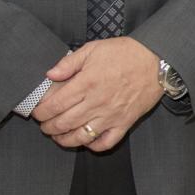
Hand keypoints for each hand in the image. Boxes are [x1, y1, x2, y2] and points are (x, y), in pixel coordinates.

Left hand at [33, 37, 162, 151]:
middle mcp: (96, 102)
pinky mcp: (124, 123)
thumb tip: (50, 74)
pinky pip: (105, 143)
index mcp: (86, 83)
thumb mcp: (93, 49)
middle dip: (48, 127)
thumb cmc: (125, 53)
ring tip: (58, 136)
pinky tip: (86, 139)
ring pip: (80, 137)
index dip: (41, 112)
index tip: (37, 112)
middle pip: (63, 123)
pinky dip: (92, 145)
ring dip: (64, 140)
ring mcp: (110, 115)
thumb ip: (69, 62)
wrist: (156, 61)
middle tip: (45, 125)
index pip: (55, 105)